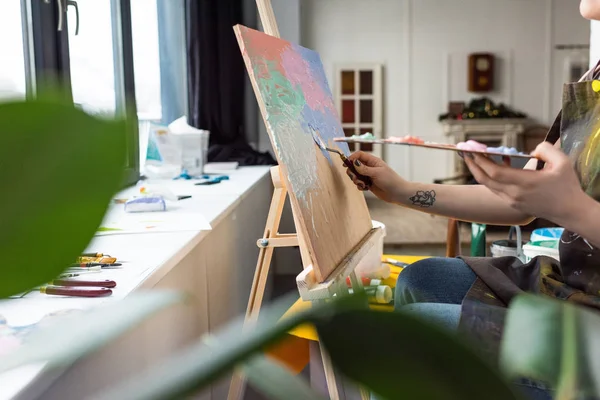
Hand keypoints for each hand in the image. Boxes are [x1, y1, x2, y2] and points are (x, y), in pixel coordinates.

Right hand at [345, 151, 405, 202]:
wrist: (397, 193)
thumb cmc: (390, 180)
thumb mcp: (376, 173)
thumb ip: (364, 169)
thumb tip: (353, 162)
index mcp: (373, 161)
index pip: (359, 155)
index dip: (352, 158)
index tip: (346, 164)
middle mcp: (370, 167)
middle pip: (355, 165)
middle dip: (352, 171)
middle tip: (354, 177)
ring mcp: (369, 176)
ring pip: (356, 175)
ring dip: (356, 180)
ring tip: (362, 184)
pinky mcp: (368, 184)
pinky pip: (359, 183)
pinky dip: (360, 186)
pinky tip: (365, 188)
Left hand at [464, 142, 584, 223]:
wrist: (570, 211)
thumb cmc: (567, 187)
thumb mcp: (562, 163)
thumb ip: (546, 149)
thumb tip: (532, 149)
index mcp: (525, 183)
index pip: (495, 173)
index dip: (481, 161)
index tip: (473, 150)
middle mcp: (514, 194)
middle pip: (486, 180)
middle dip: (473, 165)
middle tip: (465, 152)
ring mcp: (512, 201)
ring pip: (488, 186)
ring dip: (480, 171)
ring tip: (475, 156)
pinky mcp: (512, 204)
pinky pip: (496, 189)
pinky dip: (492, 177)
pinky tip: (499, 164)